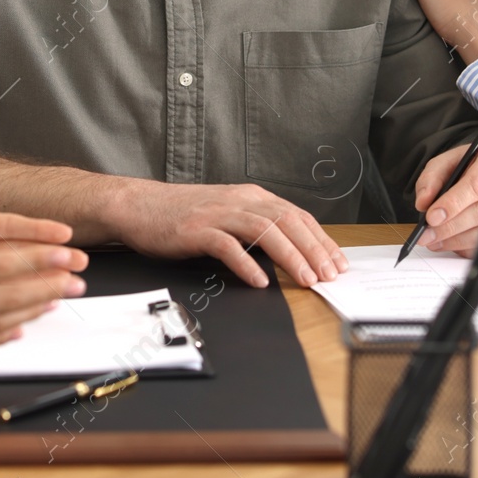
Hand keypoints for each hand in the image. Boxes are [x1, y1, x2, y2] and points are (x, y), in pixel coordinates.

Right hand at [0, 169, 88, 355]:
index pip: (1, 266)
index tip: (67, 253)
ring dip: (33, 310)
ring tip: (60, 300)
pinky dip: (3, 335)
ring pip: (0, 322)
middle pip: (10, 297)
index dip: (38, 259)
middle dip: (48, 286)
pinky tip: (18, 329)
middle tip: (79, 279)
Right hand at [107, 181, 347, 288]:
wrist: (140, 206)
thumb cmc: (184, 215)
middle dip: (313, 249)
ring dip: (289, 256)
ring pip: (264, 230)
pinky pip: (227, 246)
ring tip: (305, 279)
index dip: (321, 239)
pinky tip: (259, 281)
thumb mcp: (228, 214)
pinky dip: (246, 263)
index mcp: (251, 196)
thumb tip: (292, 252)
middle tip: (330, 275)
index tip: (337, 262)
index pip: (296, 215)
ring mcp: (218, 214)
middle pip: (287, 221)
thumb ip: (256, 227)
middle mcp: (239, 200)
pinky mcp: (196, 230)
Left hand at [412, 139, 477, 255]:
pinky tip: (456, 245)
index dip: (453, 203)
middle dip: (451, 226)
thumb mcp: (448, 162)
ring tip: (436, 241)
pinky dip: (475, 249)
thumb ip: (431, 178)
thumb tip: (424, 204)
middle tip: (428, 235)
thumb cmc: (472, 166)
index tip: (431, 217)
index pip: (477, 184)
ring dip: (459, 241)